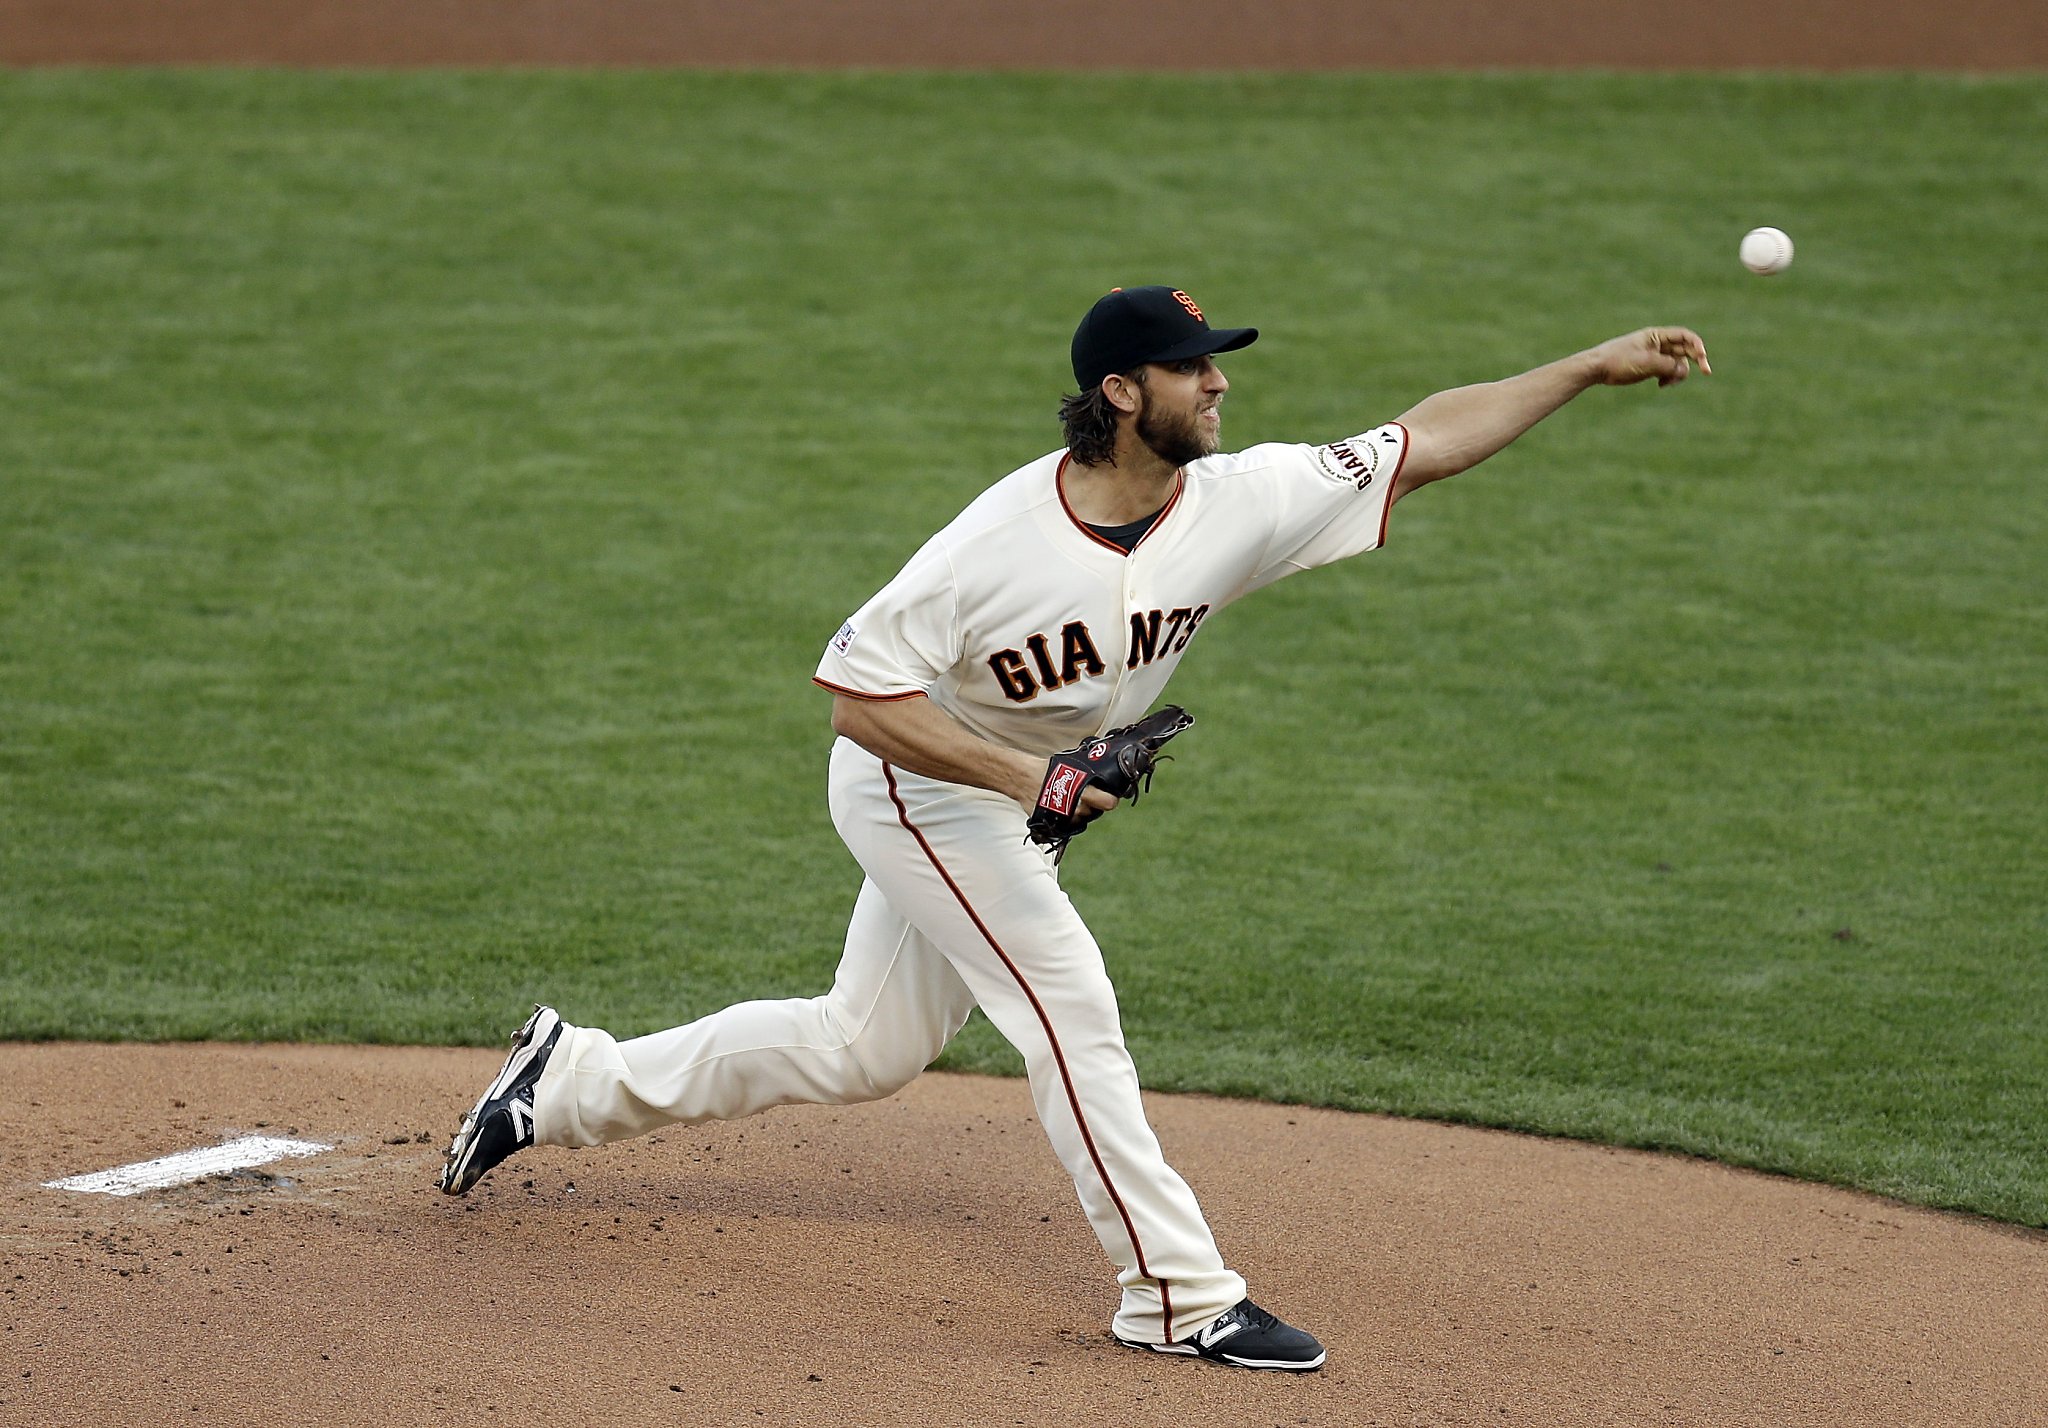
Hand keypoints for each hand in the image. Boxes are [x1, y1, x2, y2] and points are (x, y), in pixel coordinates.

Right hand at [1005, 753, 1117, 814]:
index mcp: (1082, 790)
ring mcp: (1065, 818)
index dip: (1111, 800)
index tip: (1111, 797)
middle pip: (1095, 812)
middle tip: (1087, 796)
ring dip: (1080, 813)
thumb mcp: (1071, 766)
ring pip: (1082, 819)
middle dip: (1093, 806)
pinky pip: (1069, 825)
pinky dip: (1068, 819)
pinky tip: (1063, 808)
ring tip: (1071, 800)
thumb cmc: (1045, 770)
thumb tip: (1104, 771)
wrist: (1023, 780)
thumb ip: (1087, 774)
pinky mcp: (1056, 825)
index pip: (1108, 802)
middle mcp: (1076, 806)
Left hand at [1586, 327, 1710, 387]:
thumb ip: (1668, 365)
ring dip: (1678, 373)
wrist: (1597, 368)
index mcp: (1656, 335)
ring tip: (1667, 383)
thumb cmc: (1618, 360)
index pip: (1685, 336)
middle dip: (1696, 360)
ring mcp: (1654, 356)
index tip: (1703, 358)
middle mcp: (1657, 344)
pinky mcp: (1649, 367)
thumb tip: (1684, 371)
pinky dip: (1669, 378)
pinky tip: (1661, 385)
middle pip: (1685, 350)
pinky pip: (1667, 372)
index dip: (1697, 345)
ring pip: (1677, 363)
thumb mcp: (1646, 363)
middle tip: (1707, 372)